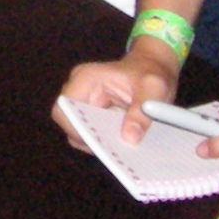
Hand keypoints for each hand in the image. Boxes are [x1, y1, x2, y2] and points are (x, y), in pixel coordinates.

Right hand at [55, 47, 179, 146]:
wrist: (152, 68)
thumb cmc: (150, 72)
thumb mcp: (154, 88)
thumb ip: (141, 112)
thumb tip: (129, 139)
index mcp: (85, 78)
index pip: (64, 108)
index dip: (74, 128)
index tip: (98, 144)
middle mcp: (78, 91)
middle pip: (70, 123)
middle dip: (89, 139)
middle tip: (114, 150)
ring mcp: (84, 104)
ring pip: (79, 132)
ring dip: (98, 142)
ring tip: (121, 148)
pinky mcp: (92, 116)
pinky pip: (91, 134)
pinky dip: (104, 142)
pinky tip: (122, 143)